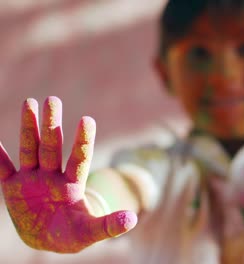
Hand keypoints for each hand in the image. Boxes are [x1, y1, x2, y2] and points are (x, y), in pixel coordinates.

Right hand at [0, 97, 136, 252]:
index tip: (88, 120)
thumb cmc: (74, 234)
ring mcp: (33, 179)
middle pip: (53, 147)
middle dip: (52, 125)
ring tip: (30, 102)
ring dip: (28, 128)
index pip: (79, 158)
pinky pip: (3, 169)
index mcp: (73, 184)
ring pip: (30, 149)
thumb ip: (110, 226)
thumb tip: (133, 219)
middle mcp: (53, 176)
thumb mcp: (91, 232)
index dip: (83, 140)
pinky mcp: (13, 187)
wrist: (50, 239)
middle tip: (53, 99)